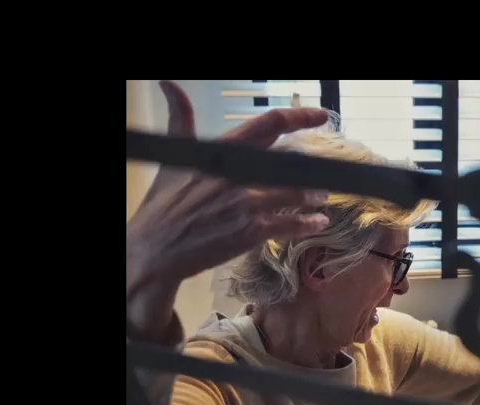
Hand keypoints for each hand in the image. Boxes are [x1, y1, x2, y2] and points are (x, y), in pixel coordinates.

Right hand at [126, 81, 332, 339]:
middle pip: (290, 163)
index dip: (298, 117)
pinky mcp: (249, 232)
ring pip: (295, 193)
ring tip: (320, 199)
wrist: (156, 248)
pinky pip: (289, 224)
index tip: (321, 115)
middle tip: (323, 177)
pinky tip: (318, 221)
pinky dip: (308, 222)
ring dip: (313, 196)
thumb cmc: (165, 204)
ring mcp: (244, 204)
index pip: (266, 125)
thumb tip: (168, 82)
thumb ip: (181, 119)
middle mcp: (236, 175)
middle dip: (311, 170)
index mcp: (220, 152)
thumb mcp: (175, 157)